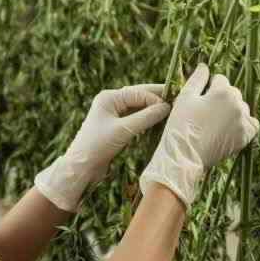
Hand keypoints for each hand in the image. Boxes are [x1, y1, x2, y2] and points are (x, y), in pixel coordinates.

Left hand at [35, 84, 171, 211]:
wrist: (81, 167)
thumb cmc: (98, 146)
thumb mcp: (124, 130)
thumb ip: (146, 117)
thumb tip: (167, 107)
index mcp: (109, 97)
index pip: (139, 93)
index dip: (157, 98)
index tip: (173, 107)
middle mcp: (111, 101)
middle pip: (140, 95)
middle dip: (158, 98)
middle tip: (178, 99)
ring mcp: (114, 112)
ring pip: (139, 105)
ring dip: (153, 108)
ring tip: (171, 109)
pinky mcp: (116, 124)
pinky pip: (136, 116)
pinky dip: (148, 117)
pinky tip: (159, 119)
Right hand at [139, 64, 258, 208]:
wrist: (185, 156)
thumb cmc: (181, 125)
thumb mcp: (185, 98)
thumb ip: (197, 79)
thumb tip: (204, 66)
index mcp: (223, 91)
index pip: (220, 79)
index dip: (208, 88)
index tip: (200, 100)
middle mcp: (238, 104)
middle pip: (232, 93)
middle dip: (221, 98)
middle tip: (206, 113)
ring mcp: (244, 121)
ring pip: (242, 108)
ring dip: (232, 111)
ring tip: (215, 123)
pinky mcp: (246, 137)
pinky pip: (252, 124)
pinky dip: (244, 124)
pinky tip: (231, 128)